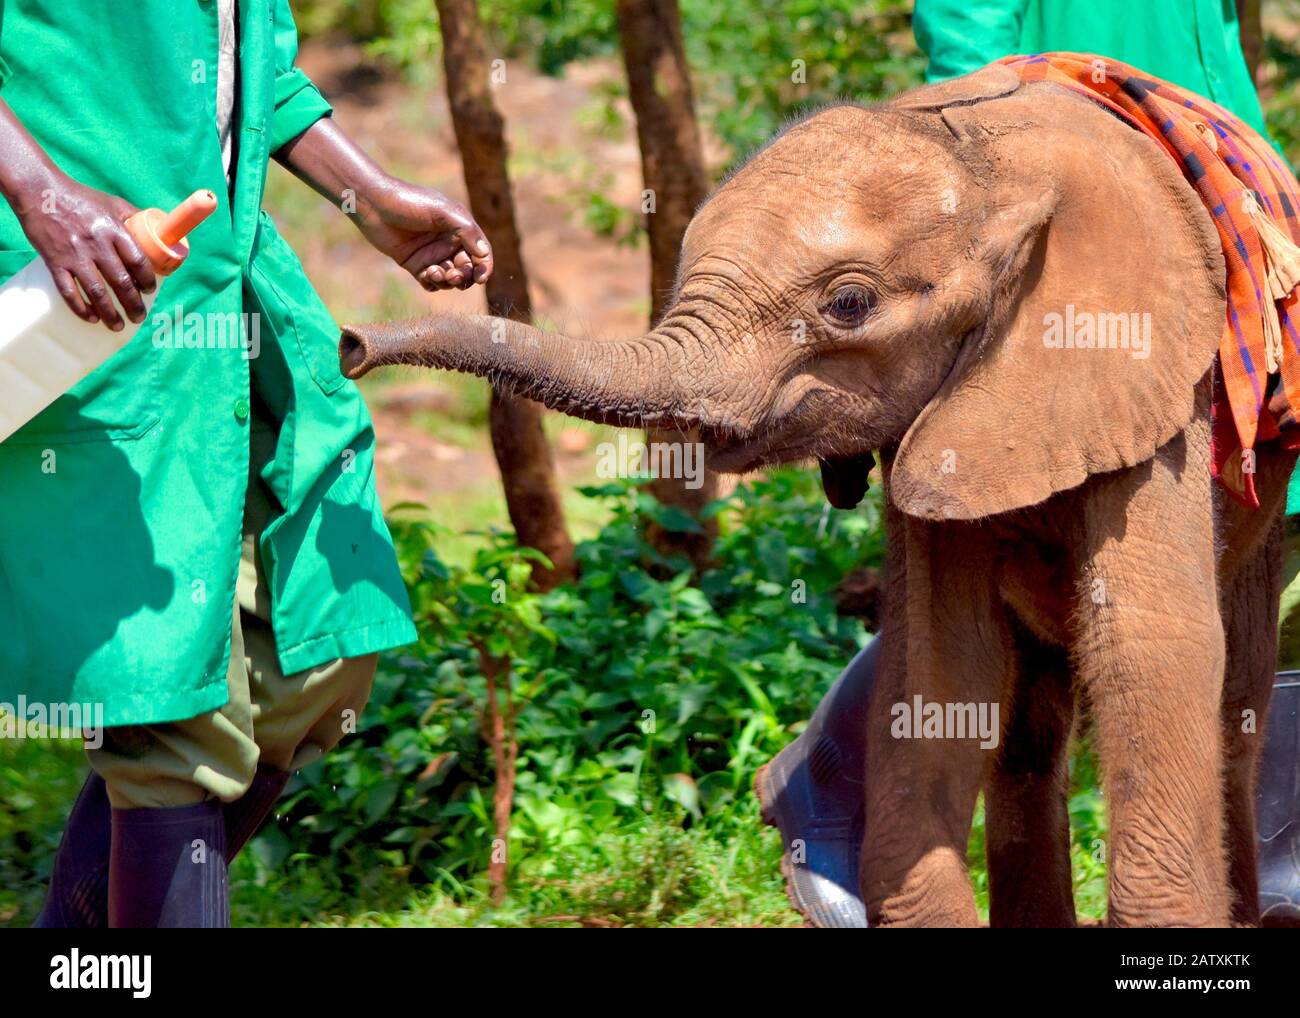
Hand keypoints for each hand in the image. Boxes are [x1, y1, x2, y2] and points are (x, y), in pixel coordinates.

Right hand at [13, 173, 155, 329]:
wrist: (39, 192)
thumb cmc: (81, 198)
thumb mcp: (112, 203)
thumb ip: (134, 217)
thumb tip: (158, 232)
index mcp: (113, 230)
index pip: (138, 261)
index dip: (147, 280)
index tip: (149, 291)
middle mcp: (96, 244)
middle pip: (121, 282)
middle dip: (133, 304)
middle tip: (139, 317)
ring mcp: (75, 255)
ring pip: (97, 292)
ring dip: (109, 313)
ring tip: (118, 326)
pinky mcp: (55, 262)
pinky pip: (68, 291)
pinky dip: (80, 308)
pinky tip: (91, 318)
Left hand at [354, 179, 492, 290]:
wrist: (374, 205)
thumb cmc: (409, 203)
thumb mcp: (443, 212)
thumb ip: (466, 231)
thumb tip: (483, 254)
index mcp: (459, 228)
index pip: (480, 252)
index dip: (484, 266)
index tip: (481, 278)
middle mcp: (448, 243)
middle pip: (467, 269)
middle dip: (464, 276)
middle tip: (454, 275)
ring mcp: (432, 255)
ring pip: (449, 278)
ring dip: (447, 280)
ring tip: (433, 271)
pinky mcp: (416, 264)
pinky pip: (431, 282)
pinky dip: (432, 283)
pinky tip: (426, 275)